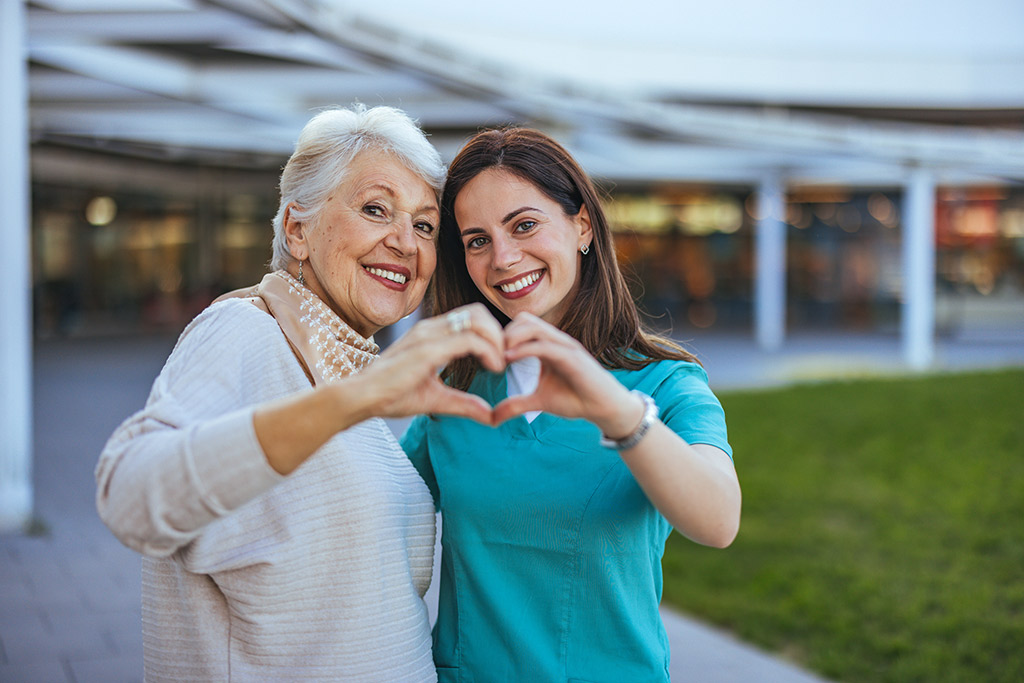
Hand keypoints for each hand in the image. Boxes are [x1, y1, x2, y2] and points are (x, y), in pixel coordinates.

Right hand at [357, 304, 504, 423]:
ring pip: (476, 320)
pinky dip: (488, 351)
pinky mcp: (428, 349)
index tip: (499, 360)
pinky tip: (493, 368)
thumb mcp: (436, 399)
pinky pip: (468, 339)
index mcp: (432, 334)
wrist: (362, 398)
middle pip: (478, 312)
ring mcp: (429, 335)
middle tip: (504, 359)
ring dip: (497, 340)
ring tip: (499, 364)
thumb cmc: (392, 395)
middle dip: (498, 333)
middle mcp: (431, 328)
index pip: (471, 318)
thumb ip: (464, 404)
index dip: (492, 335)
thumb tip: (490, 415)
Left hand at [492, 313, 643, 435]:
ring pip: (532, 326)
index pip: (520, 326)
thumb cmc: (575, 399)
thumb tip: (492, 418)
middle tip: (490, 355)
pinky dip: (524, 349)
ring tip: (498, 357)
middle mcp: (555, 341)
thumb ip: (516, 404)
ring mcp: (564, 346)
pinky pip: (544, 345)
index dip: (501, 337)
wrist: (604, 408)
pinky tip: (508, 360)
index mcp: (547, 346)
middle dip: (503, 333)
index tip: (487, 355)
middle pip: (523, 319)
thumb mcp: (539, 401)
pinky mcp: (572, 356)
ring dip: (510, 337)